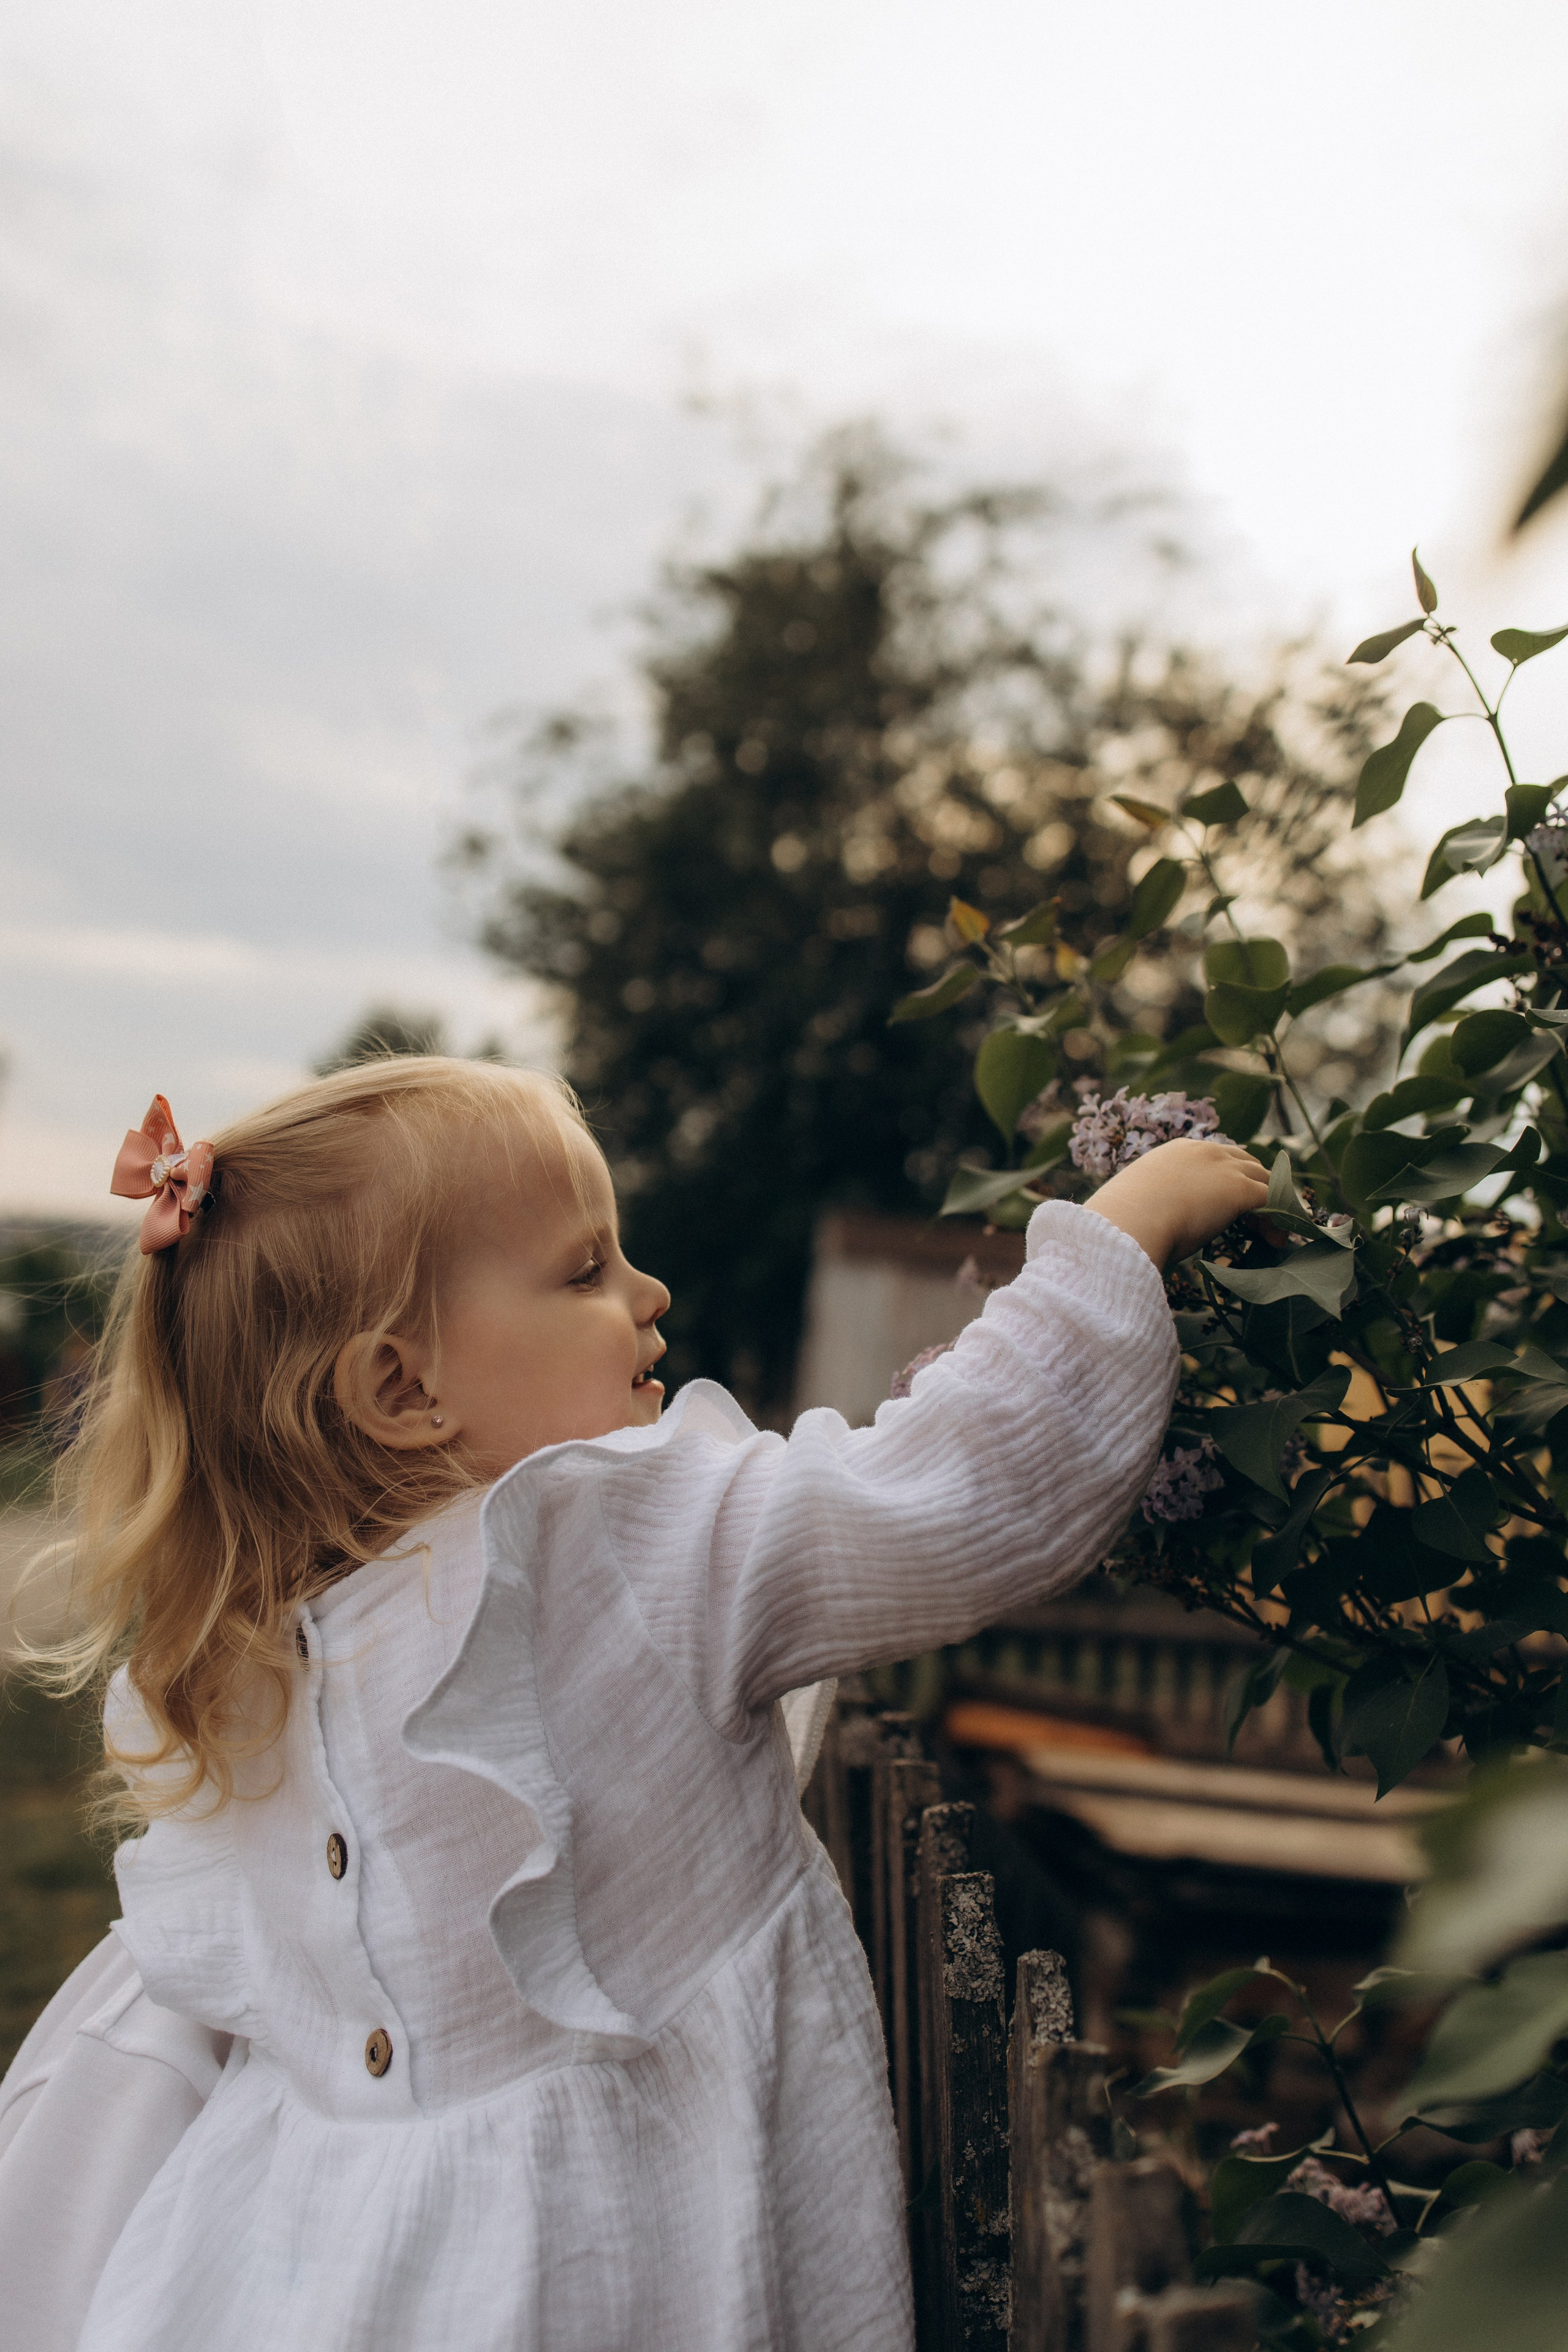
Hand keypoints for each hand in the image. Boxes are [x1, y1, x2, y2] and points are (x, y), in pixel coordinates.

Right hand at [1084, 1137, 1269, 1270]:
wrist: (1130, 1223)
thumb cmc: (1127, 1220)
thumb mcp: (1143, 1201)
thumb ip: (1159, 1201)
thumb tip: (1157, 1219)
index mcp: (1179, 1151)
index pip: (1218, 1158)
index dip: (1228, 1180)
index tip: (1228, 1206)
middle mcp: (1206, 1151)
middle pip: (1247, 1164)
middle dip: (1255, 1189)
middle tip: (1254, 1220)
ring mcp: (1226, 1168)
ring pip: (1265, 1181)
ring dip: (1271, 1205)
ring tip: (1269, 1233)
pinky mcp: (1241, 1190)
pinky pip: (1275, 1200)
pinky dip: (1280, 1220)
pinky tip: (1276, 1241)